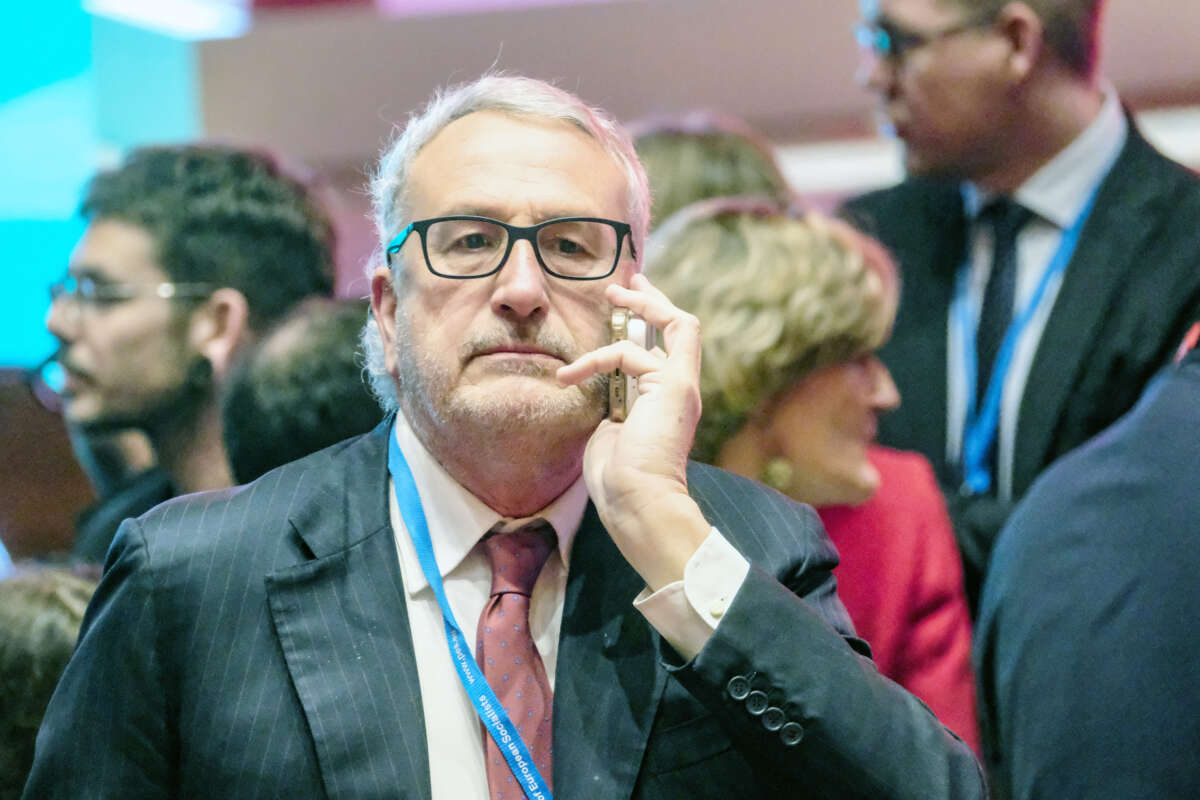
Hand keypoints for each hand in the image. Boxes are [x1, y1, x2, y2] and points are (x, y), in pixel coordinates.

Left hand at [557, 273, 710, 589]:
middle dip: (655, 299)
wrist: (637, 502)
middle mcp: (682, 391)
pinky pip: (632, 353)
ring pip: (678, 325)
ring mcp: (682, 387)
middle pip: (684, 327)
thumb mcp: (609, 431)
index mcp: (669, 402)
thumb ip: (611, 404)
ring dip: (642, 305)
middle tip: (627, 282)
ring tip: (612, 295)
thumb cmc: (618, 480)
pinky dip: (597, 358)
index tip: (626, 305)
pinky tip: (569, 374)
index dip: (650, 322)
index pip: (669, 349)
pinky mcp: (674, 387)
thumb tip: (597, 390)